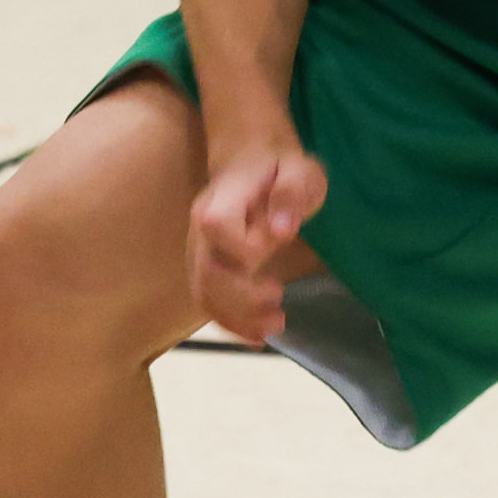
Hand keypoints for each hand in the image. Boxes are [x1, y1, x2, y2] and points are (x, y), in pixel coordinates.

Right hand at [188, 139, 327, 341]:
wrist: (249, 160)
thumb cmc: (279, 166)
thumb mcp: (299, 169)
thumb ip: (291, 193)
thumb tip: (282, 230)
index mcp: (222, 200)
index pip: (218, 228)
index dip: (245, 246)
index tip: (280, 241)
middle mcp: (201, 228)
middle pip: (207, 273)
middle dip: (242, 301)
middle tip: (280, 311)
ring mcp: (199, 249)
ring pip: (203, 293)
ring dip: (236, 319)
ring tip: (274, 327)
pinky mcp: (206, 266)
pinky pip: (207, 299)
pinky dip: (229, 323)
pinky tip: (256, 337)